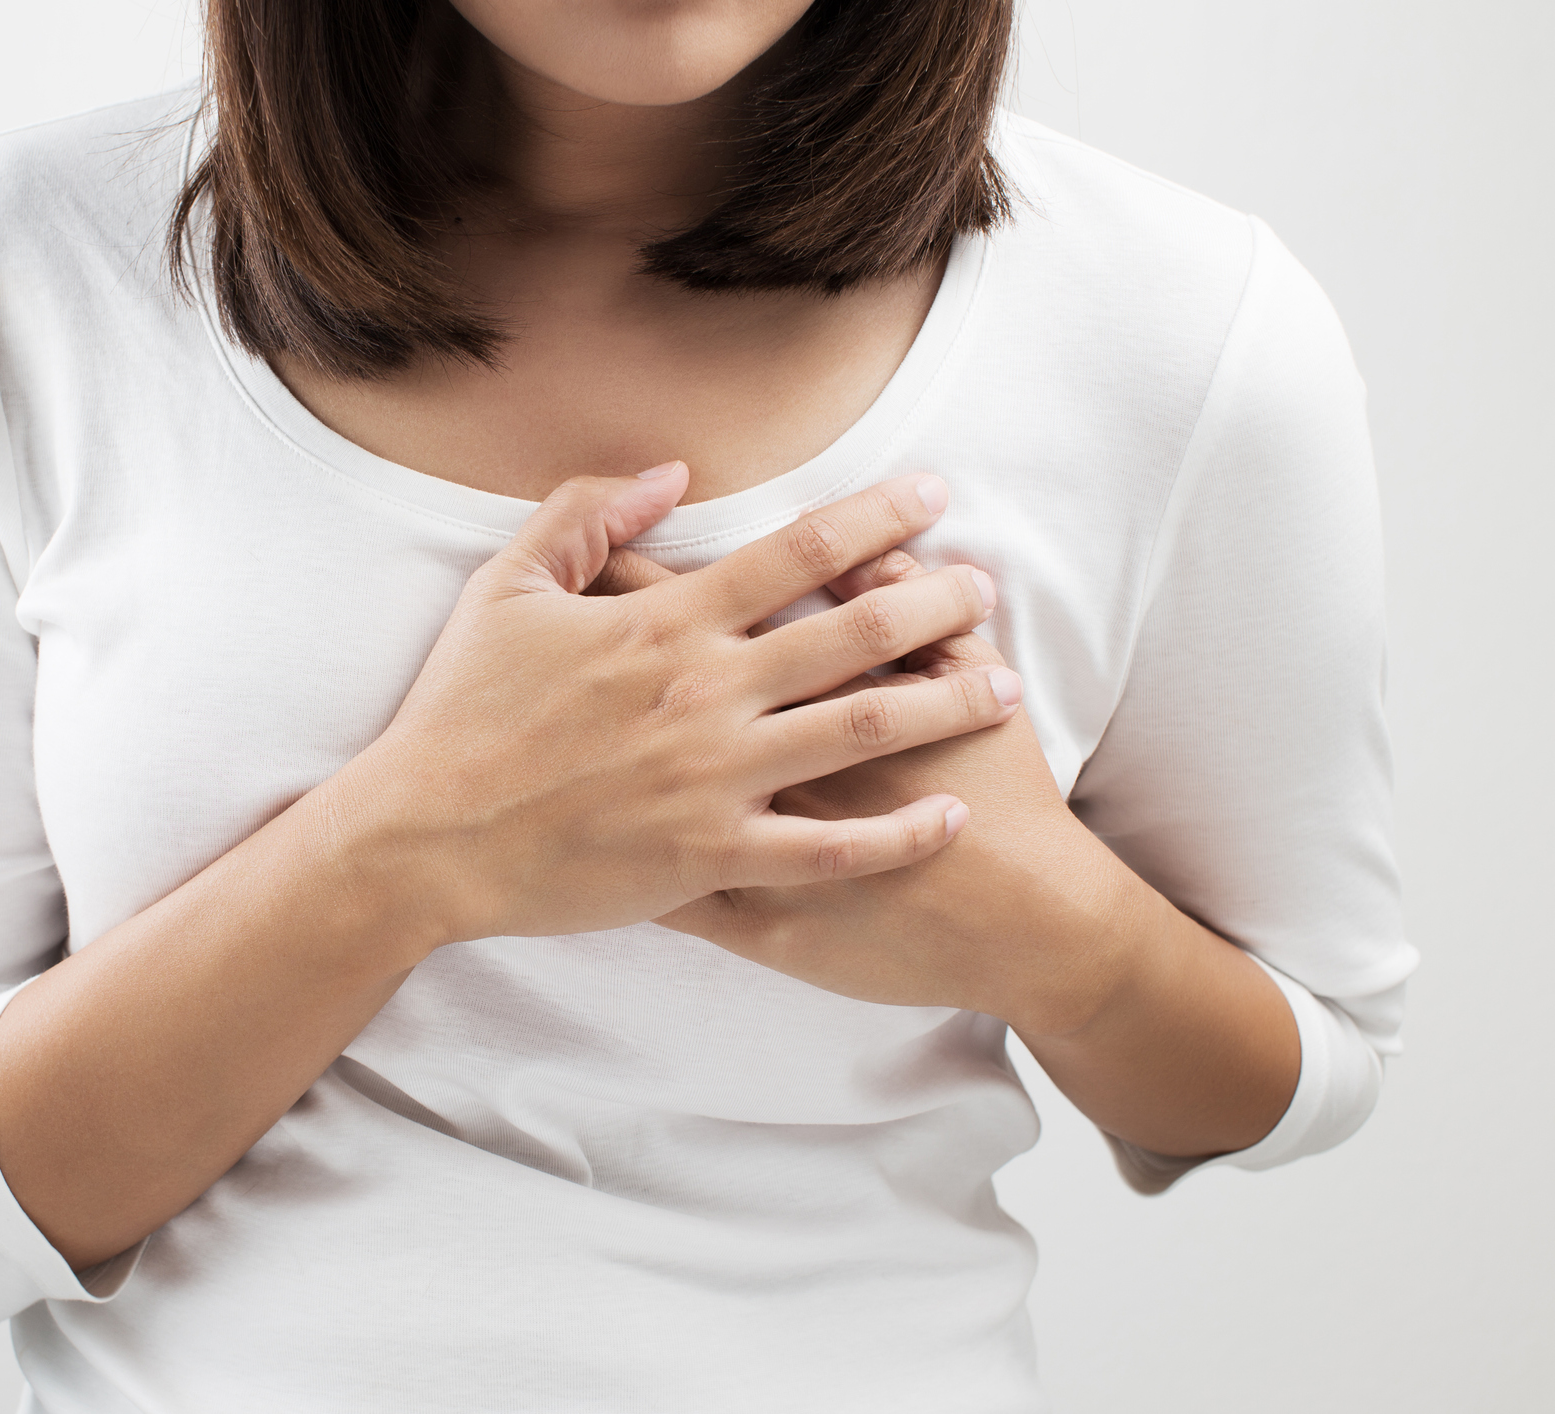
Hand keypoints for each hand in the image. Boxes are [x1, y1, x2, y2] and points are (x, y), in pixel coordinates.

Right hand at [306, 464, 1024, 953]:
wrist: (423, 836)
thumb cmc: (460, 711)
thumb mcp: (506, 587)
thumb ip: (586, 516)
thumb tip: (671, 473)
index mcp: (666, 622)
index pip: (799, 553)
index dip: (878, 517)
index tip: (934, 493)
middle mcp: (707, 692)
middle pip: (855, 635)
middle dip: (938, 605)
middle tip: (988, 590)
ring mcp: (714, 778)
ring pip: (862, 734)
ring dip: (945, 705)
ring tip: (1005, 689)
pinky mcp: (709, 857)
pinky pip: (827, 851)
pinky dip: (896, 836)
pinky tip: (948, 817)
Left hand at [593, 541, 1134, 1033]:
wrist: (1019, 921)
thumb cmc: (1002, 795)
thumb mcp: (969, 679)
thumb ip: (911, 608)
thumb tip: (873, 551)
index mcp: (789, 688)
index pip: (687, 610)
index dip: (631, 576)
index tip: (595, 560)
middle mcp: (742, 755)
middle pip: (632, 691)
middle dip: (581, 657)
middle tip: (535, 627)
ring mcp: (734, 839)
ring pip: (627, 794)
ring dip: (584, 762)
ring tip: (543, 733)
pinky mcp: (742, 913)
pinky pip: (655, 892)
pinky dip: (615, 874)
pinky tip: (579, 857)